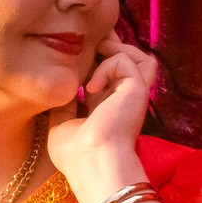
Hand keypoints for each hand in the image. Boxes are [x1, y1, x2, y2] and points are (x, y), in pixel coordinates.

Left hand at [49, 37, 157, 169]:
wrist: (92, 164)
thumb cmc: (75, 156)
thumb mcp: (61, 125)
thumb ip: (64, 104)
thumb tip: (61, 86)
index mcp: (107, 107)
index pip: (109, 76)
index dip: (98, 59)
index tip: (79, 51)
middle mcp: (123, 100)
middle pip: (131, 62)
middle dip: (112, 45)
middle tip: (92, 38)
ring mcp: (133, 95)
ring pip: (141, 58)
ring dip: (117, 49)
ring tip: (96, 52)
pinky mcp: (137, 90)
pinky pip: (126, 61)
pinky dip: (107, 66)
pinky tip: (90, 87)